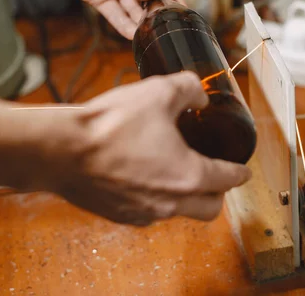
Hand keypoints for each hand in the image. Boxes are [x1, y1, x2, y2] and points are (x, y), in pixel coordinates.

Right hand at [36, 72, 250, 225]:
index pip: (227, 180)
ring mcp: (143, 213)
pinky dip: (156, 199)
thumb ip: (189, 89)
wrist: (61, 150)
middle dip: (218, 193)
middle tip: (213, 174)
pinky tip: (144, 176)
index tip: (243, 172)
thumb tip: (199, 94)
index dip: (240, 173)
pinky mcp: (120, 215)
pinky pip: (149, 213)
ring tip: (175, 171)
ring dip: (186, 197)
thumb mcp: (158, 92)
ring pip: (179, 212)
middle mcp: (169, 202)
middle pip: (209, 209)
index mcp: (188, 175)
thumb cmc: (109, 124)